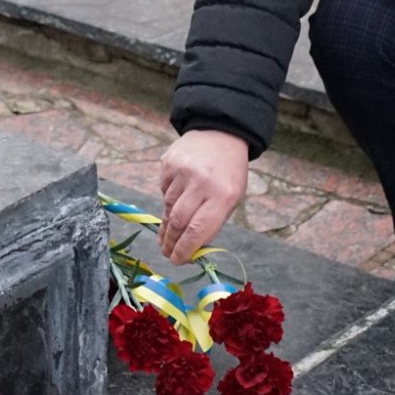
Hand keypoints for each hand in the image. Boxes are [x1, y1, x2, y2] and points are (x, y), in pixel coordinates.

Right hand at [158, 129, 249, 262]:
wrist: (220, 133)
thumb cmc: (229, 173)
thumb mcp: (231, 199)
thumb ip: (212, 222)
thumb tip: (190, 248)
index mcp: (223, 195)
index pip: (198, 230)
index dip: (185, 250)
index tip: (177, 261)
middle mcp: (202, 183)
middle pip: (178, 221)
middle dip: (170, 242)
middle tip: (166, 253)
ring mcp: (182, 171)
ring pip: (168, 207)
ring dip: (168, 223)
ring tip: (168, 233)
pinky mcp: (168, 163)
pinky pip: (163, 189)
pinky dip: (168, 197)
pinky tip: (176, 195)